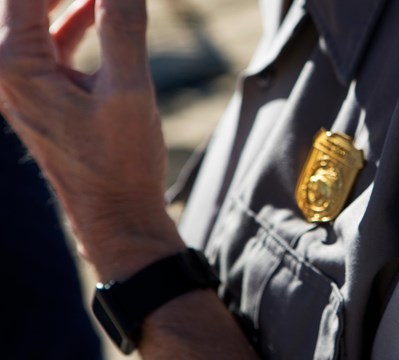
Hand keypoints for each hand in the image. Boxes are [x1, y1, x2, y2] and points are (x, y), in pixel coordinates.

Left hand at [0, 0, 183, 279]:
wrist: (116, 215)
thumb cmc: (120, 163)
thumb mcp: (129, 91)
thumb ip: (123, 26)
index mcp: (15, 63)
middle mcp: (7, 68)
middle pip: (28, 1)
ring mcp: (24, 80)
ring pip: (40, 15)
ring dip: (75, 0)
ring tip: (114, 0)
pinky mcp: (44, 90)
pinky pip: (54, 37)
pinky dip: (79, 17)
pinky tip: (104, 7)